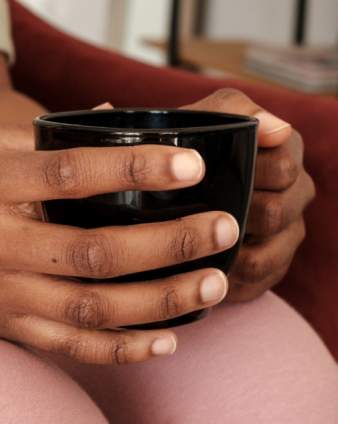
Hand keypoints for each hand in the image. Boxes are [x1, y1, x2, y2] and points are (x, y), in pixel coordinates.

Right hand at [0, 118, 237, 363]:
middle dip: (168, 242)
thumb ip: (27, 135)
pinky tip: (165, 338)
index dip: (132, 167)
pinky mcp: (3, 328)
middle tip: (223, 228)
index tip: (186, 163)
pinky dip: (122, 348)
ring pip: (92, 309)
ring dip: (160, 300)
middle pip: (94, 251)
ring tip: (212, 284)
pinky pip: (70, 348)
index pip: (67, 174)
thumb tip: (105, 122)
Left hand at [182, 89, 314, 300]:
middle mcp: (295, 193)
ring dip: (230, 250)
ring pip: (268, 254)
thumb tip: (278, 129)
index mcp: (283, 153)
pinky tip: (201, 270)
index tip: (204, 177)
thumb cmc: (182, 151)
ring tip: (194, 245)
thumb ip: (233, 109)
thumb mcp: (199, 120)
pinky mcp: (273, 267)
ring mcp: (287, 233)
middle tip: (195, 212)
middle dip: (236, 213)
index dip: (246, 176)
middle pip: (277, 212)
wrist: (161, 188)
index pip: (281, 169)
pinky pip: (257, 281)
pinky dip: (228, 277)